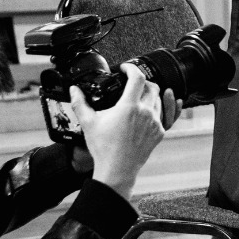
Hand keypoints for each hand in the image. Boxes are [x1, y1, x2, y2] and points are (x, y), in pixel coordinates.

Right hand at [69, 62, 168, 198]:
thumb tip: (74, 90)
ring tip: (139, 96)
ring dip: (150, 94)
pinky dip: (162, 107)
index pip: (137, 78)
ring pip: (158, 99)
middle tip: (131, 83)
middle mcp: (145, 113)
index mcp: (129, 107)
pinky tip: (162, 104)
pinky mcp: (160, 132)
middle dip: (141, 81)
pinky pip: (165, 115)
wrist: (117, 170)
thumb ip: (80, 103)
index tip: (125, 69)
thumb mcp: (88, 123)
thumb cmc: (103, 148)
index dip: (131, 68)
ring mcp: (155, 123)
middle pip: (151, 86)